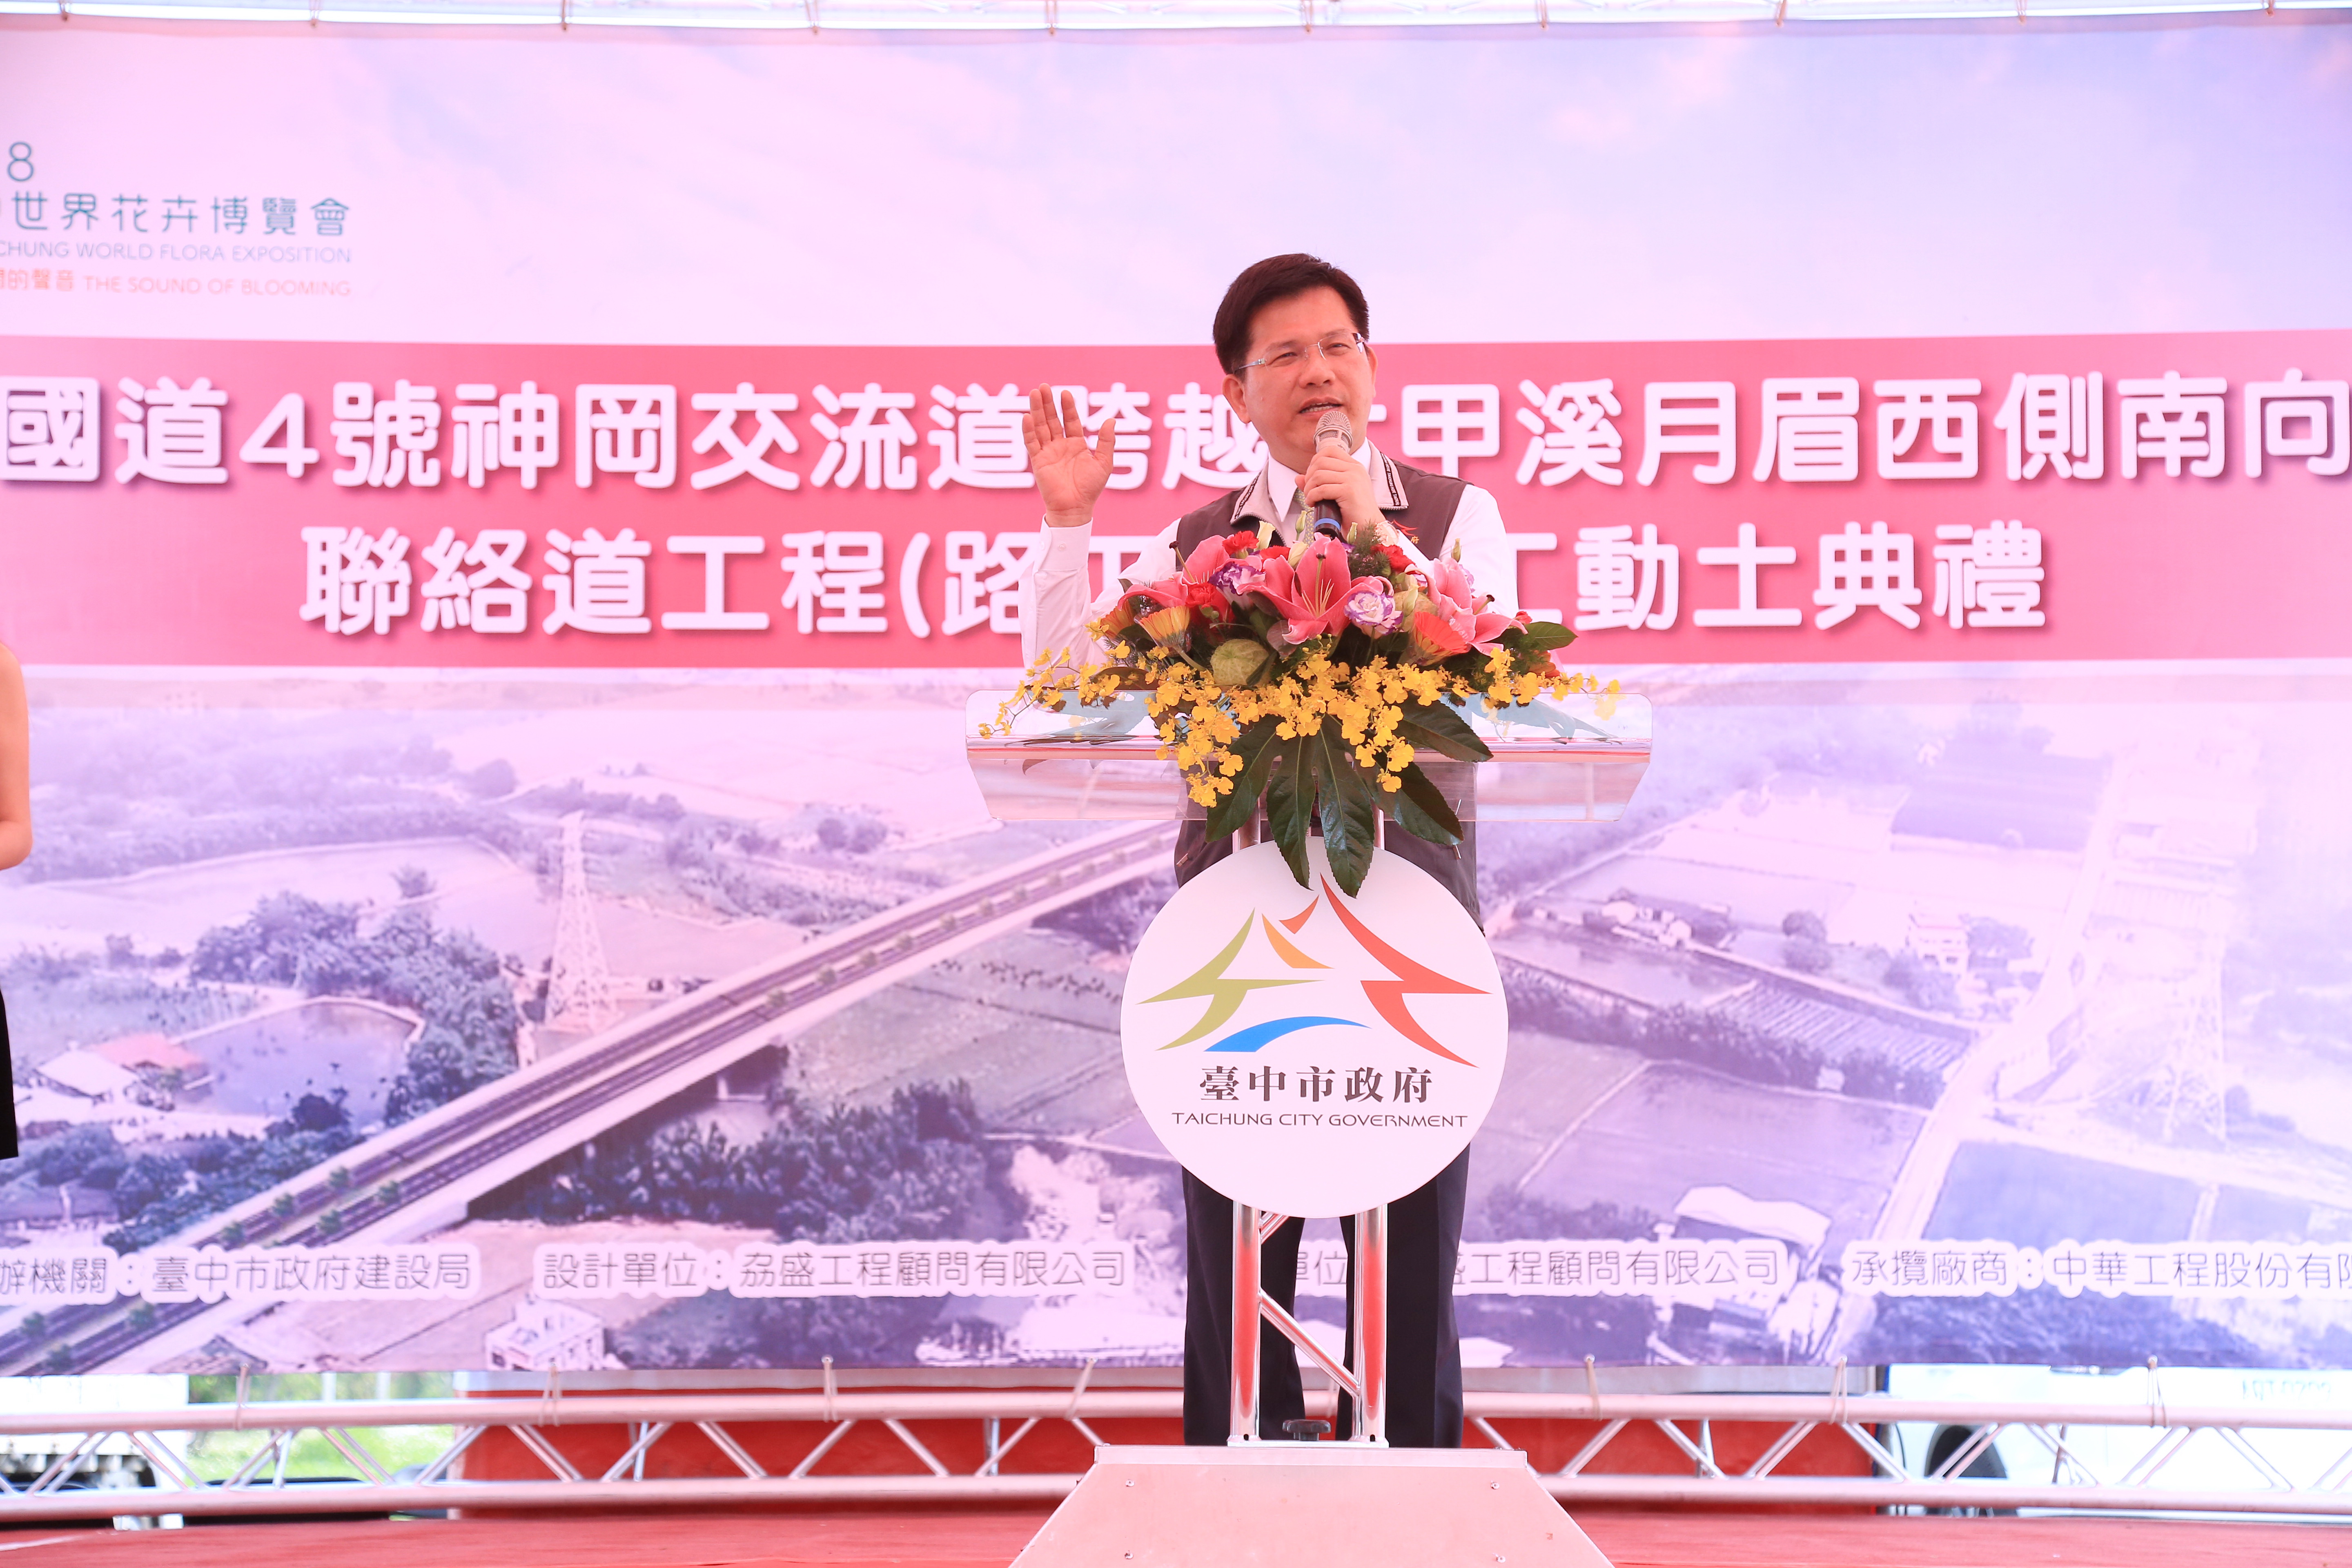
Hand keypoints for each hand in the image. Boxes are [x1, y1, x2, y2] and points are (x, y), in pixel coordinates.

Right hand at [1024, 386, 1117, 528]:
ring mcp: (1048, 452)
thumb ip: (1107, 441)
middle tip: (1043, 386)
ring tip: (1034, 393)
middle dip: (1048, 403)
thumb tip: (1110, 419)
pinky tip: (1027, 416)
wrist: (1076, 508)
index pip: (1071, 420)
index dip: (1068, 407)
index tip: (1065, 393)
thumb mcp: (1104, 462)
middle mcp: (1060, 445)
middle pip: (1052, 420)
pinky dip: (1028, 430)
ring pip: (1041, 427)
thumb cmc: (1091, 488)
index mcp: (1076, 444)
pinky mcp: (1038, 461)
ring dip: (1037, 410)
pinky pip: (1031, 443)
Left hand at [1299, 444, 1384, 536]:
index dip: (1315, 461)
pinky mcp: (1349, 491)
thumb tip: (1298, 477)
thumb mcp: (1336, 494)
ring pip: (1318, 475)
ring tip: (1310, 499)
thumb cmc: (1354, 513)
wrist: (1370, 528)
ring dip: (1309, 488)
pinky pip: (1321, 489)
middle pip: (1321, 462)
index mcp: (1354, 466)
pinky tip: (1313, 504)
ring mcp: (1353, 478)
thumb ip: (1319, 483)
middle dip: (1309, 477)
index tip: (1312, 477)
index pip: (1330, 450)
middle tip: (1309, 491)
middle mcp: (1355, 469)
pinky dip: (1312, 497)